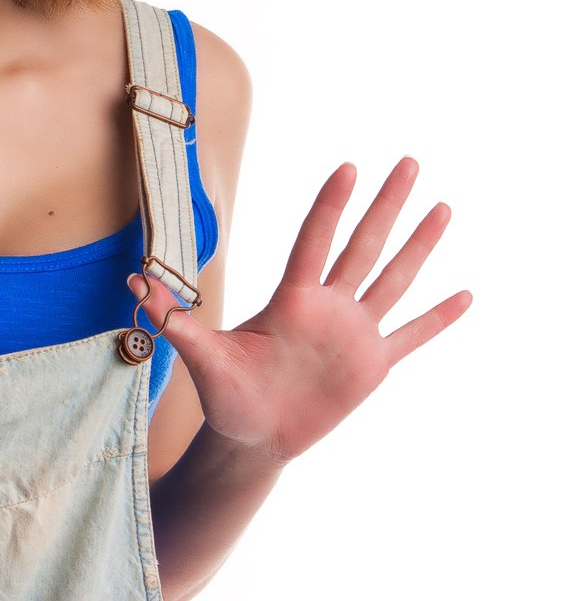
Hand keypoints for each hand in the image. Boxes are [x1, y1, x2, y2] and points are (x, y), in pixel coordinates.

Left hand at [130, 157, 471, 465]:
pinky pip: (412, 337)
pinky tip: (466, 295)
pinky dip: (438, 318)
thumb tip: (134, 282)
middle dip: (387, 205)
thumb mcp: (201, 358)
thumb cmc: (225, 396)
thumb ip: (175, 319)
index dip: (331, 206)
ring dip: (420, 245)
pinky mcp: (371, 366)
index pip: (315, 242)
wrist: (251, 439)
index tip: (348, 168)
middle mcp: (328, 307)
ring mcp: (354, 333)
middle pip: (364, 245)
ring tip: (442, 208)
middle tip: (408, 161)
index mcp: (292, 300)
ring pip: (394, 279)